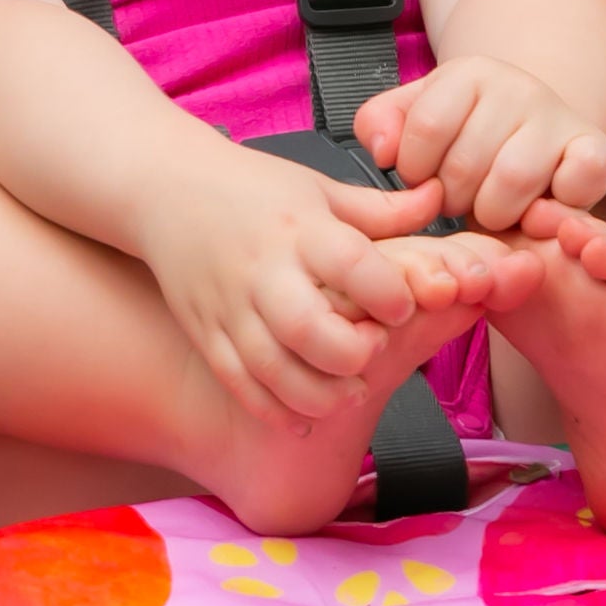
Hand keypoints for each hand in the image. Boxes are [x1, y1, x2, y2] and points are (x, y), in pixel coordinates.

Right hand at [139, 153, 481, 429]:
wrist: (165, 188)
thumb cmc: (252, 188)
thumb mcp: (318, 187)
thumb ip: (381, 209)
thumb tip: (440, 198)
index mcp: (299, 226)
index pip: (349, 262)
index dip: (386, 292)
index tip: (404, 307)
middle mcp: (262, 269)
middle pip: (306, 327)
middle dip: (350, 354)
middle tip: (375, 351)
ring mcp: (229, 305)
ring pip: (271, 368)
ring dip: (317, 394)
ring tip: (349, 394)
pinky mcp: (206, 331)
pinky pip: (237, 381)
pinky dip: (271, 408)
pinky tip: (302, 417)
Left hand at [356, 56, 605, 232]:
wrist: (533, 123)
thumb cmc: (470, 131)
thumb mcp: (417, 116)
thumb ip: (381, 125)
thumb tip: (383, 150)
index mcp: (468, 73)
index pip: (424, 129)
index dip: (416, 169)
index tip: (424, 177)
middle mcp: (518, 86)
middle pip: (465, 164)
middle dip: (452, 198)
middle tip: (459, 198)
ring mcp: (558, 116)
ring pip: (513, 180)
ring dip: (493, 212)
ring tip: (490, 207)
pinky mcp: (596, 149)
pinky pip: (579, 180)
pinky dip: (557, 202)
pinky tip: (539, 205)